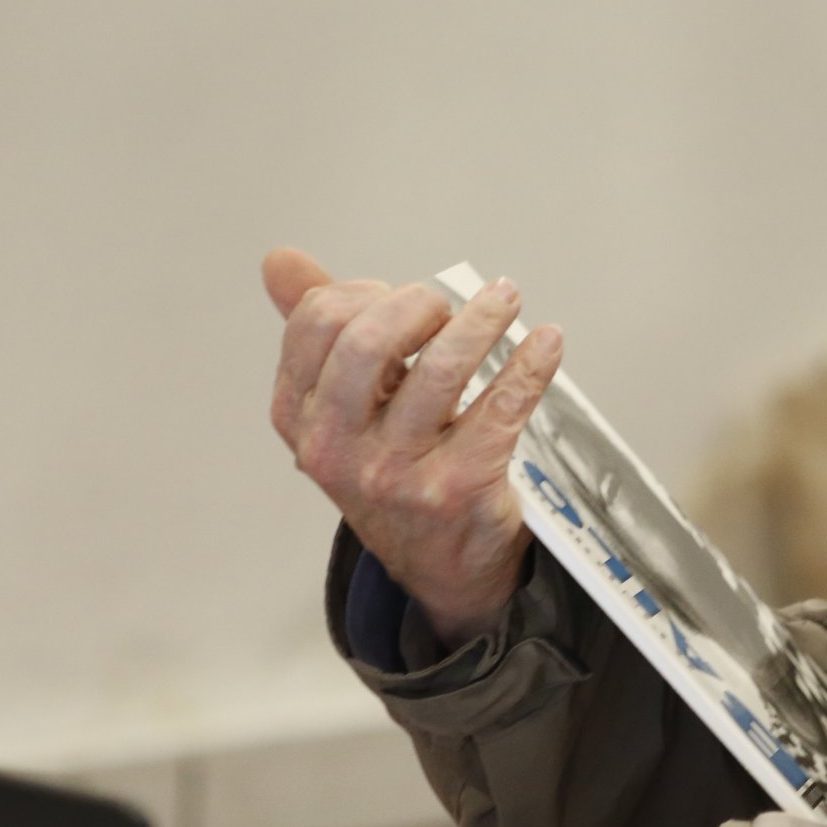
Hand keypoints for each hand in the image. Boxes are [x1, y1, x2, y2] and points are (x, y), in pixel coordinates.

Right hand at [264, 248, 563, 646]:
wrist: (440, 566)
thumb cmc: (391, 468)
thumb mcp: (342, 410)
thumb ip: (315, 333)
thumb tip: (279, 260)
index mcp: (300, 419)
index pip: (318, 323)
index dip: (363, 293)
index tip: (400, 300)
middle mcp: (337, 450)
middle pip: (367, 342)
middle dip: (416, 304)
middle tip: (447, 305)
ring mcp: (397, 473)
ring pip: (441, 369)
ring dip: (482, 320)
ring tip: (506, 299)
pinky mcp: (459, 487)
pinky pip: (502, 407)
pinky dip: (530, 365)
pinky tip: (547, 343)